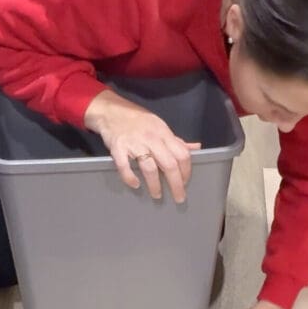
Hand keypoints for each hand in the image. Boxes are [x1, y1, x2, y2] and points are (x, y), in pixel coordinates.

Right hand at [84, 89, 200, 202]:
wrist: (111, 111)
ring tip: (157, 195)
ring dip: (155, 185)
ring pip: (149, 168)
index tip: (186, 182)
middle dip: (176, 184)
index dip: (186, 170)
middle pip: (169, 164)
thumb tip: (196, 148)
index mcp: (163, 133)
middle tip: (178, 197)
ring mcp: (134, 143)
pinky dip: (130, 178)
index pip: (182, 154)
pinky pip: (124, 166)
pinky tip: (135, 185)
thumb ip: (176, 141)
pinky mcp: (118, 148)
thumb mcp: (160, 127)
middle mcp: (151, 138)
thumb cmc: (138, 121)